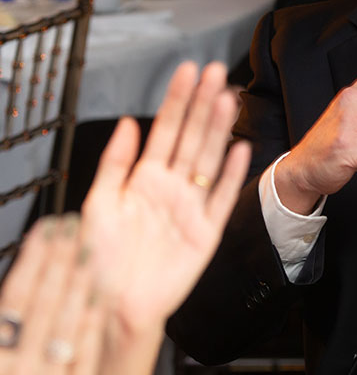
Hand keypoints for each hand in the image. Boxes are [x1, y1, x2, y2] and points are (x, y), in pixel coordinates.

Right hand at [0, 215, 105, 374]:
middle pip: (41, 304)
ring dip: (78, 283)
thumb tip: (21, 271)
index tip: (46, 228)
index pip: (12, 298)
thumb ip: (1, 315)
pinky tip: (99, 293)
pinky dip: (91, 320)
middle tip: (71, 224)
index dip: (31, 260)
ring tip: (87, 248)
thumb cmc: (5, 370)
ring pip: (67, 323)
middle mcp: (17, 368)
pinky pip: (85, 351)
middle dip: (57, 260)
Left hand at [81, 61, 249, 342]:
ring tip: (227, 98)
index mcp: (144, 178)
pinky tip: (239, 148)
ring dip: (218, 128)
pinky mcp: (206, 230)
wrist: (116, 304)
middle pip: (191, 136)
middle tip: (216, 72)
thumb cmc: (101, 259)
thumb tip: (128, 123)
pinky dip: (231, 173)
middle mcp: (171, 187)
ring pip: (208, 158)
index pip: (165, 129)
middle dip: (203, 103)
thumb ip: (115, 162)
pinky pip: (222, 196)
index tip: (188, 71)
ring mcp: (191, 206)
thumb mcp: (97, 204)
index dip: (177, 99)